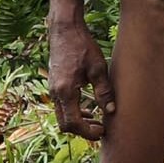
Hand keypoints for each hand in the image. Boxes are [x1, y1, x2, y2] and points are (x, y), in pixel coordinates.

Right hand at [47, 17, 113, 140]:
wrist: (65, 30)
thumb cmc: (83, 46)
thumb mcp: (98, 68)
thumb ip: (104, 91)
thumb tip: (111, 111)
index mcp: (65, 91)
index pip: (73, 123)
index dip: (87, 132)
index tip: (103, 132)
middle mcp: (55, 93)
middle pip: (64, 123)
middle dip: (82, 130)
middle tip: (101, 129)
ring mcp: (52, 89)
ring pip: (62, 115)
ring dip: (78, 121)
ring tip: (97, 121)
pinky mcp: (54, 84)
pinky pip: (61, 106)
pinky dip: (74, 111)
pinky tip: (88, 108)